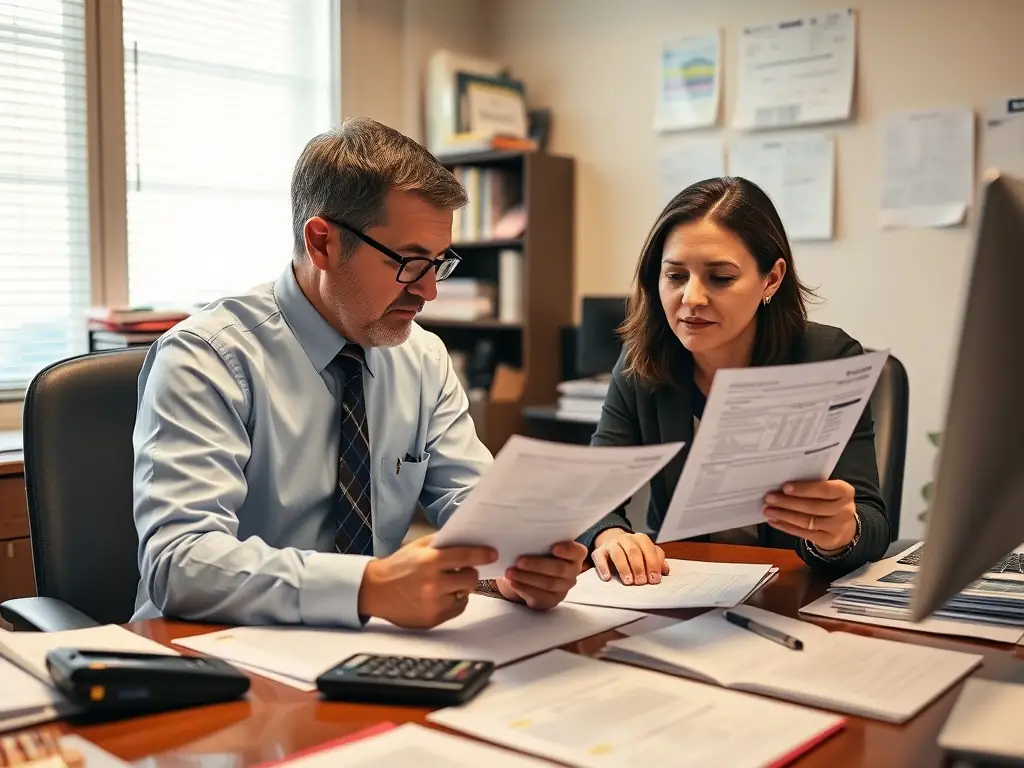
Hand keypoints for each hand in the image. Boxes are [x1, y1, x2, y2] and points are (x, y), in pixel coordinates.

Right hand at [357, 534, 496, 628]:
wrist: (375, 591)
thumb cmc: (398, 566)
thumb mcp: (418, 547)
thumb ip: (442, 542)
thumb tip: (467, 539)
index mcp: (430, 561)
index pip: (465, 557)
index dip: (482, 555)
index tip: (492, 554)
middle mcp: (433, 584)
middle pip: (471, 578)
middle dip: (469, 573)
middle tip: (461, 571)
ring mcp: (433, 604)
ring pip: (466, 594)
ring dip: (461, 588)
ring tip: (446, 584)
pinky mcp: (433, 619)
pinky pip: (457, 608)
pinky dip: (454, 601)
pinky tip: (441, 595)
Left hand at [495, 541, 587, 609]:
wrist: (531, 573)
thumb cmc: (537, 552)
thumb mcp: (538, 543)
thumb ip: (536, 539)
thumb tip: (518, 534)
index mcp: (574, 555)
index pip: (577, 552)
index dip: (568, 550)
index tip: (554, 548)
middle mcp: (573, 572)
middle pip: (560, 569)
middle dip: (538, 565)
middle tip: (519, 561)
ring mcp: (563, 588)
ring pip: (548, 584)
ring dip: (527, 577)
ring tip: (509, 572)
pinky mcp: (551, 600)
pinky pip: (540, 596)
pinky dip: (524, 588)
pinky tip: (513, 582)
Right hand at [591, 529, 669, 583]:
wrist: (612, 543)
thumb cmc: (633, 553)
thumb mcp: (646, 554)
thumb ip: (657, 561)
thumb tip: (665, 570)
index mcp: (640, 539)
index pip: (648, 549)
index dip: (652, 564)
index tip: (654, 579)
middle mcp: (626, 539)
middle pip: (633, 551)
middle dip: (639, 568)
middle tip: (641, 582)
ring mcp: (611, 544)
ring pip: (617, 553)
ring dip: (624, 568)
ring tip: (629, 581)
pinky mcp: (599, 551)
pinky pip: (600, 557)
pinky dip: (604, 568)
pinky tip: (608, 577)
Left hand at [763, 480, 856, 552]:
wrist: (843, 526)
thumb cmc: (829, 502)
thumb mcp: (827, 491)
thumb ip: (812, 486)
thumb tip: (781, 485)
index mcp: (845, 492)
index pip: (825, 489)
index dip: (804, 489)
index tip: (785, 487)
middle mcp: (845, 510)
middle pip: (813, 507)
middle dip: (788, 502)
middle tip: (769, 498)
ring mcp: (838, 527)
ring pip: (807, 521)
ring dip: (784, 515)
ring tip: (767, 510)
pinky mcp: (828, 540)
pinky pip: (804, 533)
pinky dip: (786, 527)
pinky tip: (774, 521)